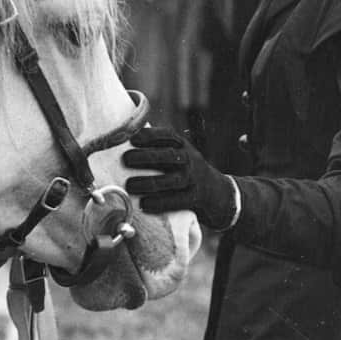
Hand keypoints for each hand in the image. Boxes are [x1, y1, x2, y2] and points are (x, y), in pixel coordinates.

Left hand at [122, 125, 238, 230]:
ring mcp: (194, 179)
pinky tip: (144, 204)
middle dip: (146, 157)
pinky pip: (177, 200)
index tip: (132, 139)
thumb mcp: (178, 155)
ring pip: (172, 180)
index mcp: (183, 145)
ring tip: (129, 186)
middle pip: (168, 156)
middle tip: (126, 160)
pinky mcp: (196, 198)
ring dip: (149, 182)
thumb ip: (157, 150)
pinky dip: (160, 203)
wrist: (218, 193)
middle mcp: (190, 159)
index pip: (167, 135)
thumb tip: (122, 147)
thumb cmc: (186, 172)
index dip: (150, 135)